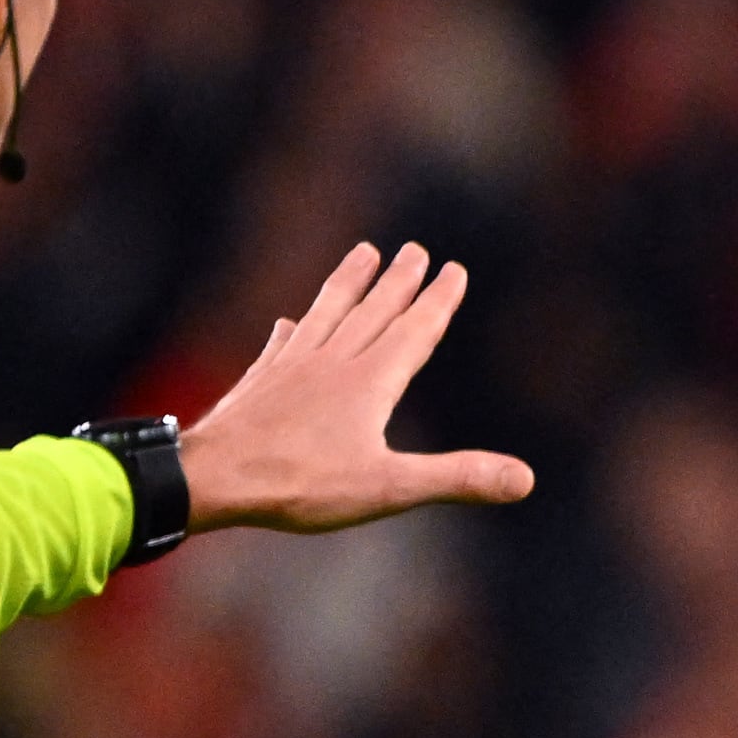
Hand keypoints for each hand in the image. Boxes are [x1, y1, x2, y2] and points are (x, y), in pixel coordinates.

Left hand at [175, 242, 535, 533]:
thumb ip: (457, 478)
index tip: (453, 269)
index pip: (413, 331)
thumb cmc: (301, 484)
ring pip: (327, 314)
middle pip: (373, 311)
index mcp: (370, 382)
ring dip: (348, 283)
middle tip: (415, 249)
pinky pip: (279, 347)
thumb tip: (526, 478)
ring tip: (362, 252)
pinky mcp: (258, 384)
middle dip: (398, 281)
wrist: (212, 478)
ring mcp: (291, 369)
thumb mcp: (388, 488)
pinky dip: (289, 332)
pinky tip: (286, 323)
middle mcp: (332, 363)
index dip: (436, 301)